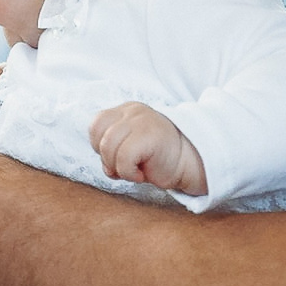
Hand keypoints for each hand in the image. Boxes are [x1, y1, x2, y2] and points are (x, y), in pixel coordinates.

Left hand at [89, 102, 207, 197]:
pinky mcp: (148, 135)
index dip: (100, 148)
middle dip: (108, 161)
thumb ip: (113, 147)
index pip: (95, 126)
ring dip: (118, 168)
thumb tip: (104, 164)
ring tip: (136, 170)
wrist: (190, 163)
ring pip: (108, 148)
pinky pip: (123, 158)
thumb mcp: (129, 147)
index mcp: (125, 111)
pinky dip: (129, 172)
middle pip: (99, 139)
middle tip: (128, 168)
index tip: (118, 158)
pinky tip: (142, 174)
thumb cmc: (158, 159)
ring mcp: (140, 121)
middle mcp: (132, 112)